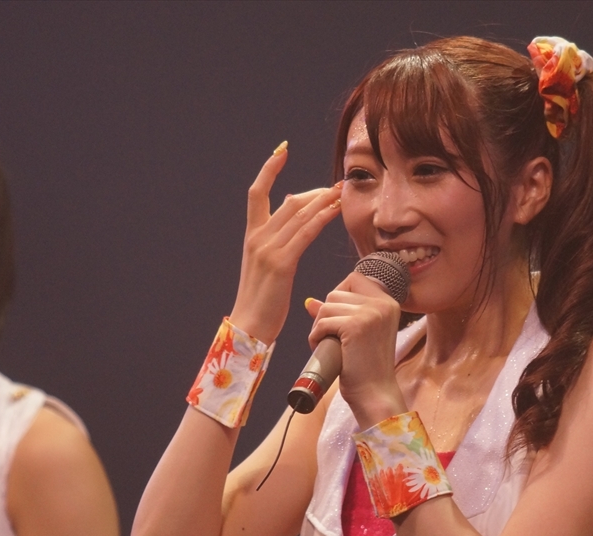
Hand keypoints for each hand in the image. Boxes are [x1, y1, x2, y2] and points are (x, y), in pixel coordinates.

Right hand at [229, 145, 343, 343]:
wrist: (249, 328)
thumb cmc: (262, 304)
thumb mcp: (266, 269)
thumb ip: (278, 245)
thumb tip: (292, 222)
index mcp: (252, 237)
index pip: (257, 193)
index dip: (268, 169)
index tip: (281, 150)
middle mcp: (258, 238)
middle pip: (289, 202)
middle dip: (316, 192)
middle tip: (337, 186)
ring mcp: (268, 249)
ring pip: (299, 213)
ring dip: (324, 200)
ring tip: (342, 192)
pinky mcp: (281, 263)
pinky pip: (305, 233)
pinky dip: (322, 218)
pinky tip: (336, 210)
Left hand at [306, 272, 406, 427]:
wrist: (374, 394)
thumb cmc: (365, 368)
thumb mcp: (355, 334)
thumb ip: (338, 314)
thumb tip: (310, 302)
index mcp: (388, 303)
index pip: (354, 279)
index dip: (339, 296)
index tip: (338, 320)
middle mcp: (384, 304)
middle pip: (337, 291)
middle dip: (326, 313)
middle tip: (329, 336)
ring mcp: (372, 313)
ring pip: (327, 305)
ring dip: (319, 325)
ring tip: (327, 344)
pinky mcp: (357, 326)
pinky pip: (323, 321)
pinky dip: (316, 336)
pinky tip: (323, 348)